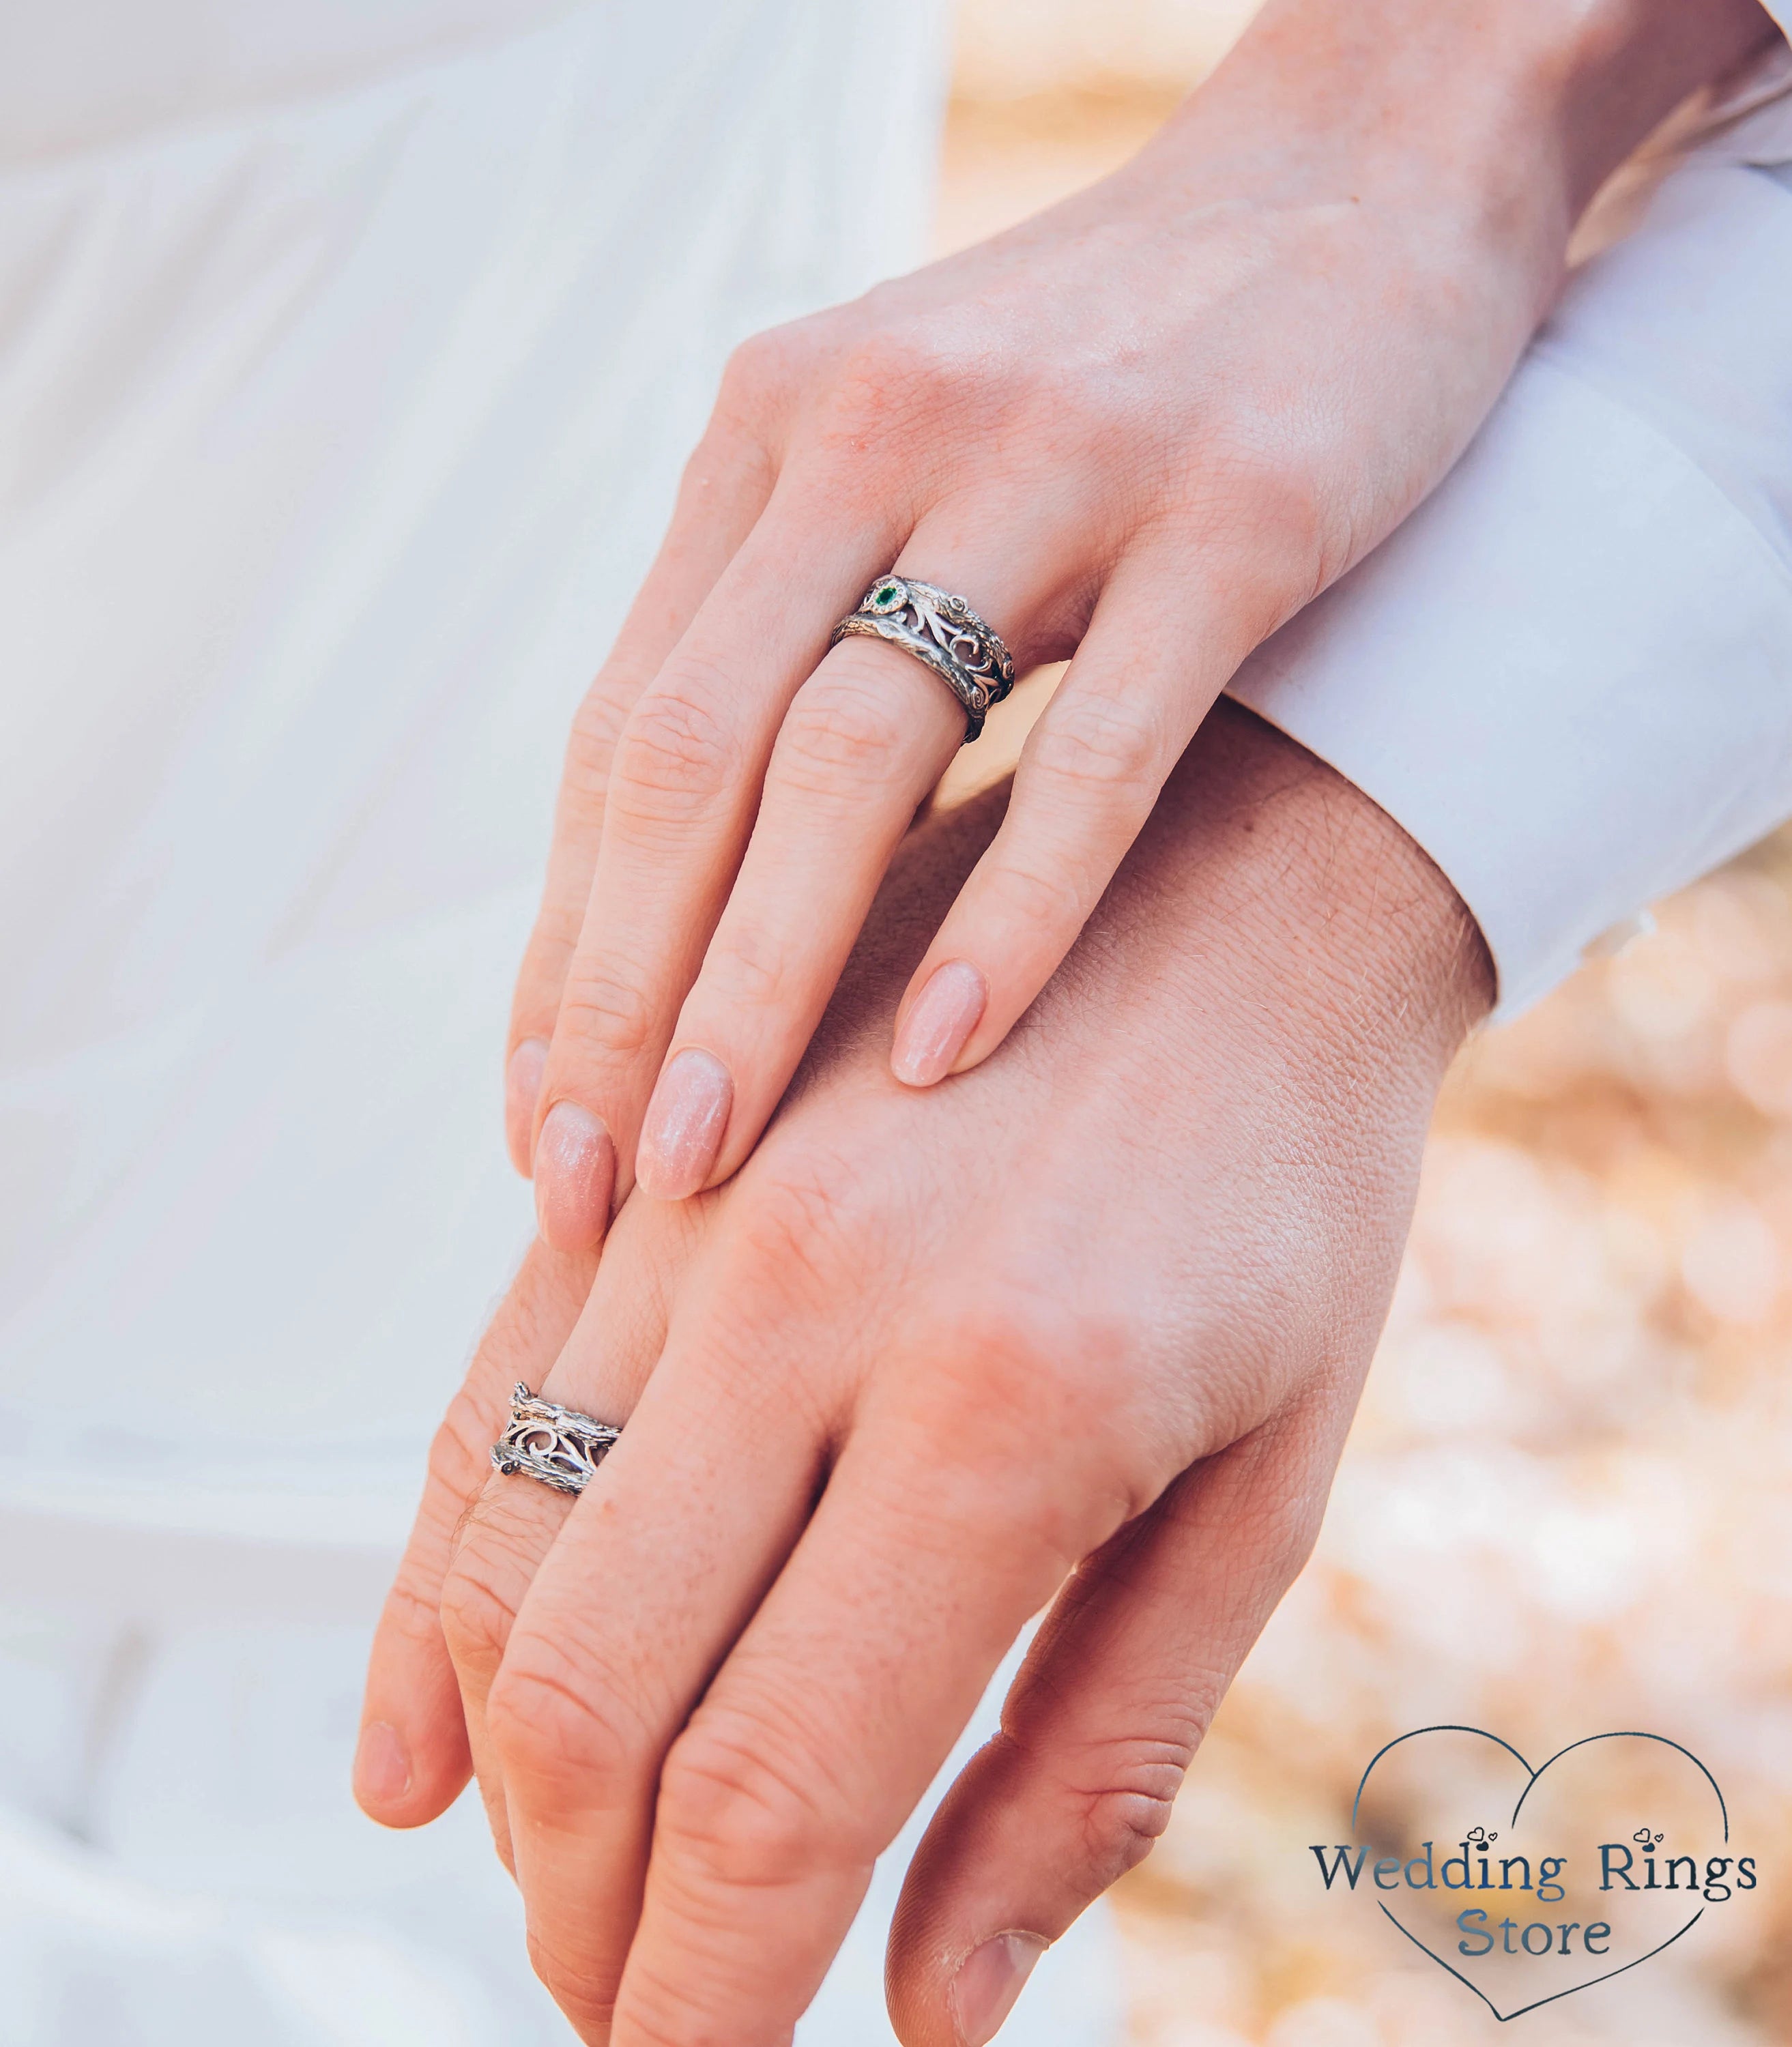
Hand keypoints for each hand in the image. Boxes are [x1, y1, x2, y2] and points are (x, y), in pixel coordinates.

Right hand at [360, 704, 1491, 2043]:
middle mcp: (805, 1298)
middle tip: (628, 2007)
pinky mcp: (651, 1161)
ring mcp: (702, 1210)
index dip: (704, 1997)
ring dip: (504, 1772)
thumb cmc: (1285, 1192)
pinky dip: (440, 1585)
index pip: (773, 1793)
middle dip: (584, 1910)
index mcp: (1001, 1411)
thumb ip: (1087, 1759)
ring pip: (507, 1556)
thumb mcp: (1263, 1490)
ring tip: (553, 1889)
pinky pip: (492, 1397)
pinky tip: (418, 1724)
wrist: (1242, 887)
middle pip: (595, 1696)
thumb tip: (926, 2005)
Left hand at [505, 0, 1768, 1246]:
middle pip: (689, 753)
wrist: (1360, 173)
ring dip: (764, 975)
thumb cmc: (1114, 371)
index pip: (620, 735)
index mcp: (770, 440)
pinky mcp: (1230, 510)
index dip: (565, 943)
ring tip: (711, 1158)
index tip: (537, 1122)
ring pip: (853, 754)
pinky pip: (1097, 742)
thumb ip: (795, 628)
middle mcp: (869, 435)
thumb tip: (698, 888)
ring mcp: (1050, 466)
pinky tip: (939, 1057)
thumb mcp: (907, 464)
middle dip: (620, 989)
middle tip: (584, 1184)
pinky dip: (1012, 908)